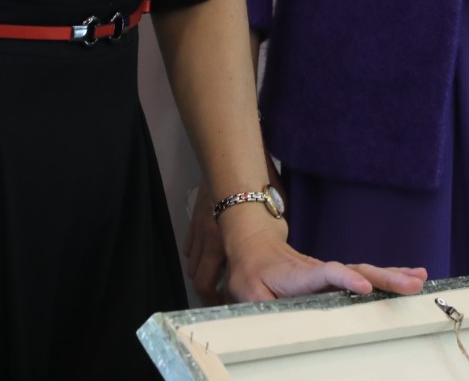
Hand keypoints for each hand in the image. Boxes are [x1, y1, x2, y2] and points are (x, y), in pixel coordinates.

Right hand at [186, 152, 285, 303]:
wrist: (239, 162)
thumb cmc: (262, 189)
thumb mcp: (275, 220)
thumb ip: (270, 241)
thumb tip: (279, 257)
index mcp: (229, 243)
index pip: (218, 283)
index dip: (222, 299)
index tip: (231, 305)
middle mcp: (210, 240)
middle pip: (199, 281)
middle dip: (208, 294)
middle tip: (219, 300)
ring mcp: (199, 230)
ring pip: (192, 264)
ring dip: (202, 272)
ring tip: (215, 279)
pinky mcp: (194, 219)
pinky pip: (190, 246)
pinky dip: (197, 253)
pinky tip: (208, 254)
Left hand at [216, 213, 427, 303]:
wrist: (254, 246)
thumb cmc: (250, 272)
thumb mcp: (246, 293)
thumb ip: (260, 307)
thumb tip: (273, 325)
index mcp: (299, 276)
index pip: (325, 274)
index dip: (346, 279)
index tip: (365, 288)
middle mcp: (320, 270)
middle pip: (357, 270)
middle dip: (385, 278)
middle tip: (412, 283)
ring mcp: (330, 272)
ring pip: (365, 271)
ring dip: (393, 275)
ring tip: (419, 278)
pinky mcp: (336, 276)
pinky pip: (366, 275)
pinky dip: (389, 276)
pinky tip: (410, 276)